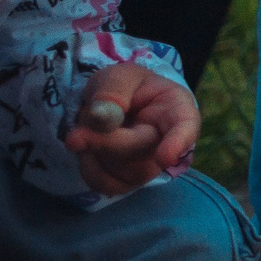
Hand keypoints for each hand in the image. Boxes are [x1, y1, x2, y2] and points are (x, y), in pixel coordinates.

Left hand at [65, 63, 197, 195]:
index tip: (165, 157)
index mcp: (176, 108)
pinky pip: (106, 184)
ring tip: (86, 130)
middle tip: (74, 137)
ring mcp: (150, 165)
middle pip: (143, 154)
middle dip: (106, 144)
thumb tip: (102, 117)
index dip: (179, 143)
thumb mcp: (118, 76)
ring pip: (123, 172)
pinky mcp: (128, 180)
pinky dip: (88, 169)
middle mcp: (168, 141)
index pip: (186, 127)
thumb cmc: (124, 86)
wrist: (112, 104)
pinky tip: (87, 150)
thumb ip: (112, 91)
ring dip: (93, 153)